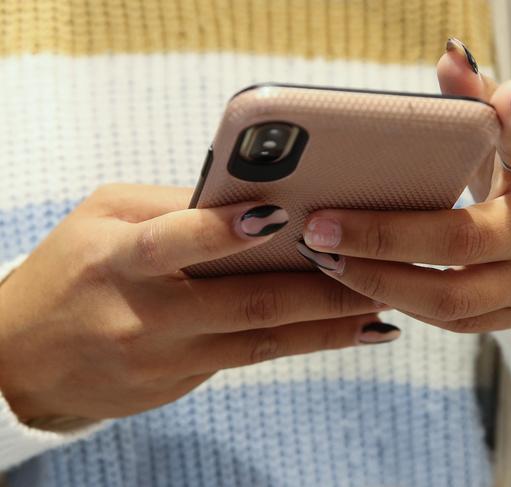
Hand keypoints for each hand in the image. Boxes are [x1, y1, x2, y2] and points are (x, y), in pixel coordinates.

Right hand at [0, 184, 396, 421]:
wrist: (20, 360)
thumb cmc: (70, 271)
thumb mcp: (102, 219)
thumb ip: (172, 206)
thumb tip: (248, 196)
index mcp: (117, 259)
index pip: (174, 241)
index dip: (225, 230)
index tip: (283, 214)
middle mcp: (144, 315)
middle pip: (246, 302)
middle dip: (319, 288)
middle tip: (374, 270)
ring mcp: (164, 359)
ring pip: (261, 341)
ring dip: (326, 325)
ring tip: (379, 307)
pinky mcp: (179, 384)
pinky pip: (249, 360)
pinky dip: (298, 344)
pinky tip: (342, 333)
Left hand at [296, 39, 510, 332]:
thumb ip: (483, 101)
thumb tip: (449, 59)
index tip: (498, 103)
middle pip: (458, 244)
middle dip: (381, 239)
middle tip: (318, 228)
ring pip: (446, 300)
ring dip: (377, 281)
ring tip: (324, 260)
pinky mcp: (507, 321)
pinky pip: (446, 322)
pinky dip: (397, 302)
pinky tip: (355, 282)